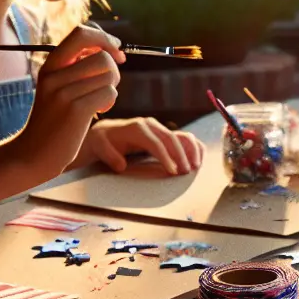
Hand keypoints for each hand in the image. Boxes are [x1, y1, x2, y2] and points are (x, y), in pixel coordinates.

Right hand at [11, 25, 123, 178]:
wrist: (33, 154)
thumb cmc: (53, 121)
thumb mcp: (56, 88)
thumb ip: (75, 68)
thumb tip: (108, 50)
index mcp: (50, 66)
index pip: (81, 33)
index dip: (104, 39)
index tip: (116, 51)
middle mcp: (54, 75)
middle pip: (102, 56)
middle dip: (113, 70)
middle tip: (107, 85)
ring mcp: (64, 92)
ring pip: (109, 74)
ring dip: (112, 87)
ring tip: (101, 101)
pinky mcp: (76, 110)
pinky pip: (109, 93)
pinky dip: (110, 101)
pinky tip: (99, 111)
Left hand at [82, 117, 203, 175]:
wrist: (107, 132)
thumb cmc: (104, 142)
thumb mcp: (99, 146)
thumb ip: (109, 155)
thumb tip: (122, 165)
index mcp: (137, 128)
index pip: (155, 142)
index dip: (165, 157)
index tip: (172, 171)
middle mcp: (151, 125)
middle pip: (171, 139)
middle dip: (181, 156)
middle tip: (186, 173)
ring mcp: (160, 128)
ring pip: (182, 136)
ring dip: (191, 151)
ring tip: (195, 167)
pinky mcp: (165, 133)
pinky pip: (184, 138)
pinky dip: (194, 147)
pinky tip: (199, 159)